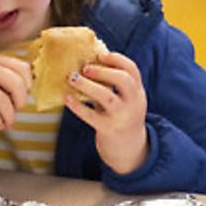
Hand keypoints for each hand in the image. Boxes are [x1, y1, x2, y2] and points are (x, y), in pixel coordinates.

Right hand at [0, 54, 29, 131]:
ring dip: (10, 116)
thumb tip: (31, 89)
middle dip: (21, 100)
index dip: (28, 84)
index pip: (23, 67)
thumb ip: (15, 82)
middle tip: (18, 110)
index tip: (25, 95)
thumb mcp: (0, 83)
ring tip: (9, 122)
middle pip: (14, 82)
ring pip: (2, 100)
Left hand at [65, 52, 150, 174]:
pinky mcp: (108, 129)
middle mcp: (133, 103)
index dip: (117, 59)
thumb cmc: (122, 118)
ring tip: (72, 78)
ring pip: (107, 97)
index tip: (101, 55)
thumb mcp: (127, 100)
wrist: (129, 150)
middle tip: (85, 67)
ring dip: (88, 86)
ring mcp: (121, 117)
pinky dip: (78, 106)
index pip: (132, 70)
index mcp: (137, 92)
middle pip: (123, 81)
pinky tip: (67, 98)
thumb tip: (89, 62)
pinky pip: (91, 116)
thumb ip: (115, 85)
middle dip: (104, 71)